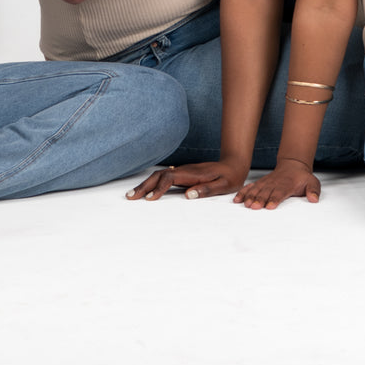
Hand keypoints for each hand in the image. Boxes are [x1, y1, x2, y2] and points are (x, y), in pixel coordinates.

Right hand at [126, 161, 250, 200]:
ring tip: (133, 195)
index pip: (170, 179)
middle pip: (159, 175)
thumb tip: (188, 195)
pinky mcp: (183, 174)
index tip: (149, 199)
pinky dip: (152, 183)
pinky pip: (164, 178)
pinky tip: (147, 190)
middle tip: (130, 197)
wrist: (233, 164)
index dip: (158, 188)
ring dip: (145, 184)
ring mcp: (182, 171)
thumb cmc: (230, 177)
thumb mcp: (223, 185)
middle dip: (144, 186)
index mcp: (193, 174)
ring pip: (159, 176)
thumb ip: (207, 189)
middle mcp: (184, 171)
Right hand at [233, 159, 320, 209]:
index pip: (280, 193)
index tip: (270, 206)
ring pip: (257, 190)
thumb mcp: (312, 182)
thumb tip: (314, 199)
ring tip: (246, 204)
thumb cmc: (302, 178)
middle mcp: (275, 184)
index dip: (275, 199)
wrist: (293, 165)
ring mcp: (266, 183)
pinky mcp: (260, 183)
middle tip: (254, 207)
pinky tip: (237, 200)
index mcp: (287, 185)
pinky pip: (250, 187)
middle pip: (266, 192)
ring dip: (250, 197)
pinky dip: (243, 192)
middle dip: (260, 199)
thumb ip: (314, 190)